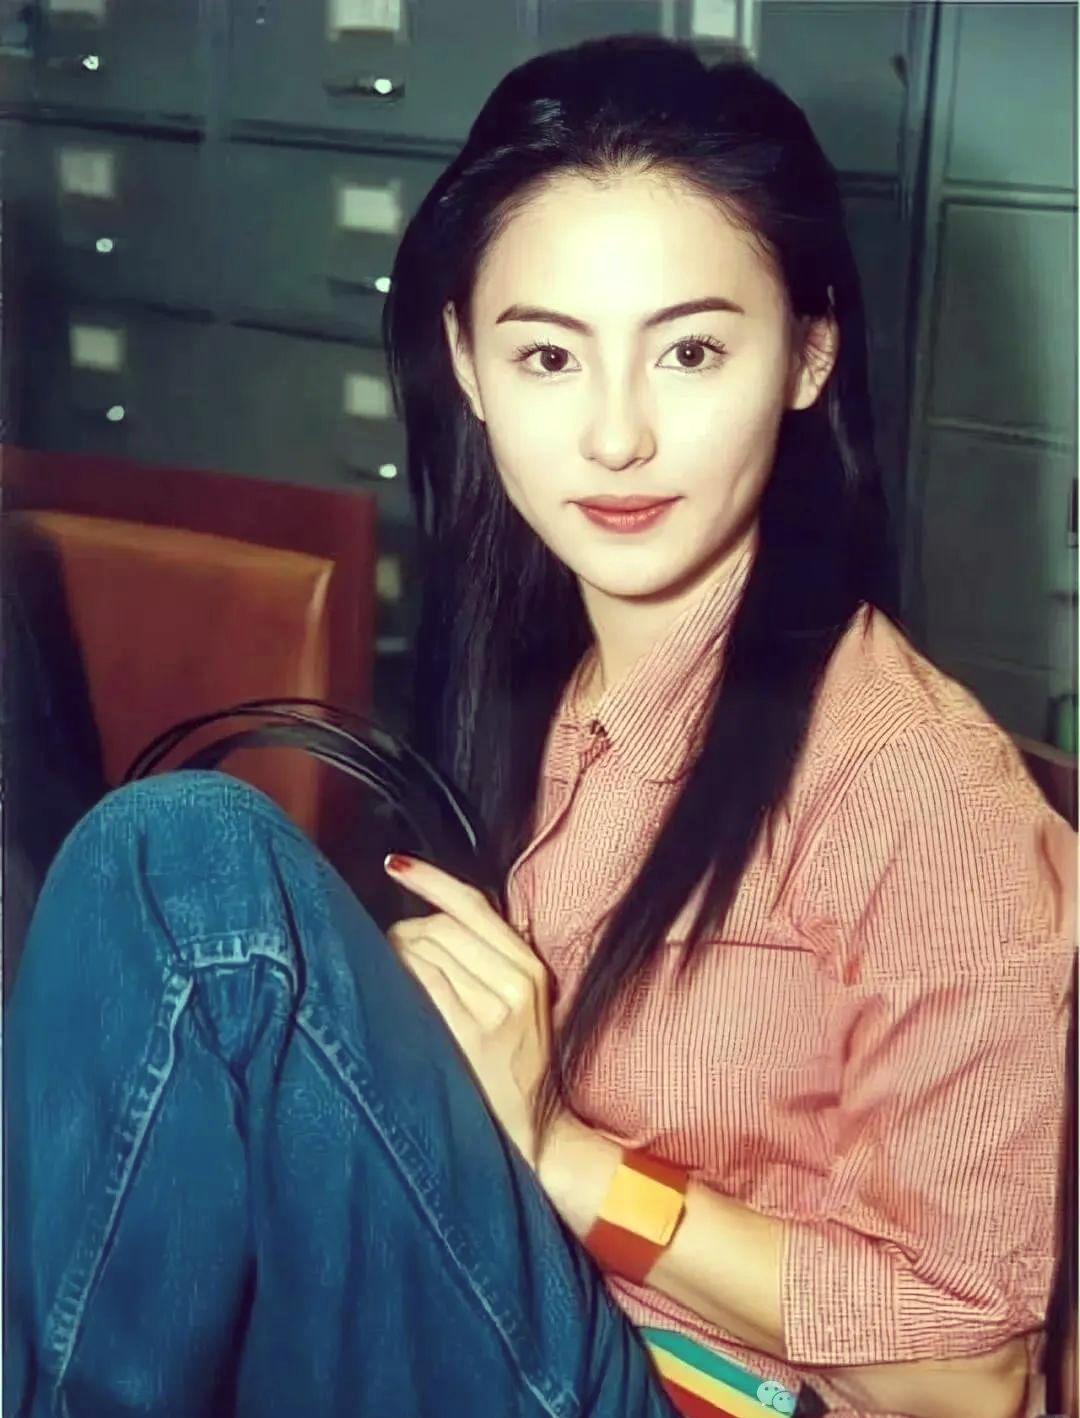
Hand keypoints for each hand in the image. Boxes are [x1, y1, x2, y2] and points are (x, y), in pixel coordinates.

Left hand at [384, 854, 552, 1168]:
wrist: (538, 1132)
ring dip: (394, 957)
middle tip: (388, 952)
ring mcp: (495, 1009)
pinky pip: (421, 985)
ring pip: (424, 952)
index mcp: (529, 967)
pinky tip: (388, 994)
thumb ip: (492, 959)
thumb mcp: (522, 1003)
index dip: (430, 879)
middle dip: (404, 932)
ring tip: (389, 980)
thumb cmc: (518, 1066)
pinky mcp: (471, 1035)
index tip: (396, 864)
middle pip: (440, 927)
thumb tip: (437, 914)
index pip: (473, 904)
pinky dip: (397, 980)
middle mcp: (516, 982)